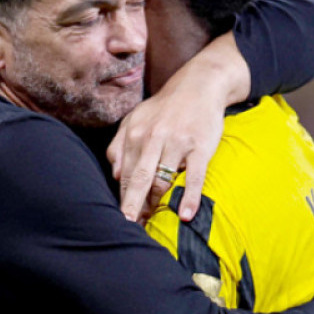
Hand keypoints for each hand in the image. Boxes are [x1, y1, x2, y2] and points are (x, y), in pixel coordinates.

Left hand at [107, 65, 227, 222]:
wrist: (199, 85)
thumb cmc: (164, 108)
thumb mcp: (135, 119)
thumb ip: (120, 144)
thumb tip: (114, 175)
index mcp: (134, 133)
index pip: (125, 173)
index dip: (123, 197)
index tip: (121, 218)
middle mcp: (153, 138)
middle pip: (138, 179)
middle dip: (132, 205)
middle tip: (128, 228)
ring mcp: (177, 142)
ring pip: (163, 180)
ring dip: (157, 203)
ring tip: (155, 222)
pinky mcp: (200, 147)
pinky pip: (194, 176)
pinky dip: (190, 197)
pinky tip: (186, 215)